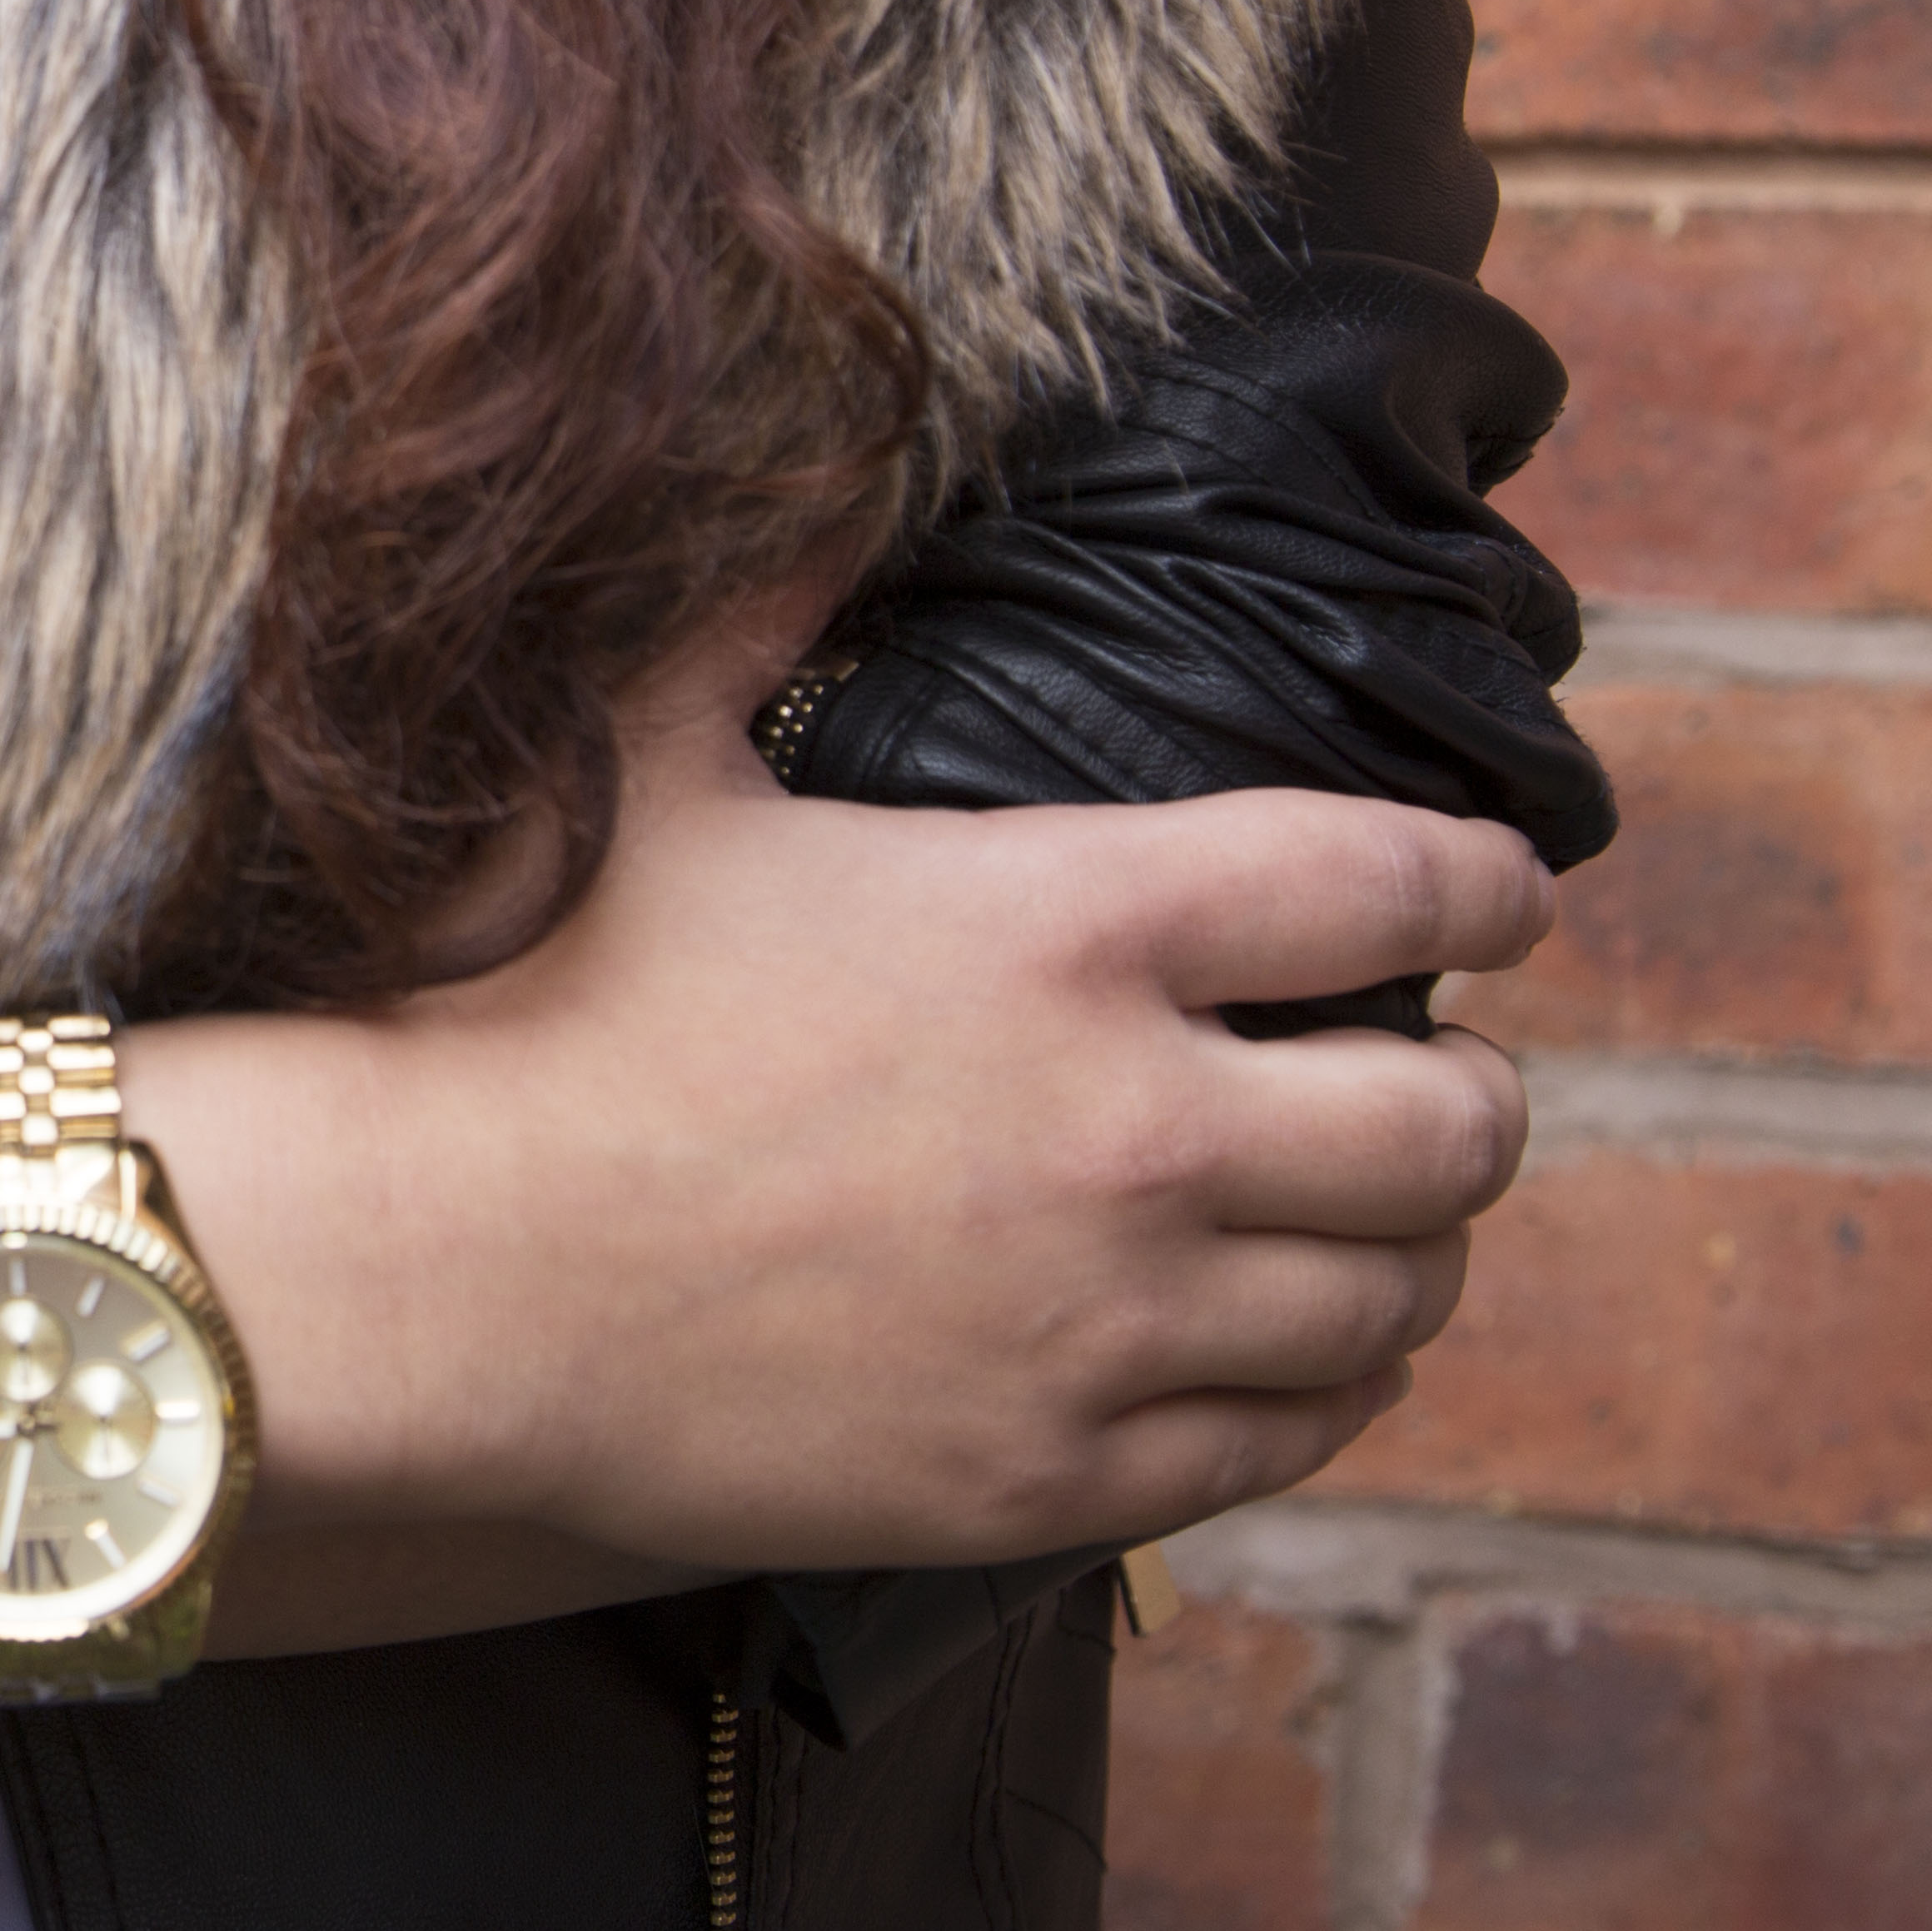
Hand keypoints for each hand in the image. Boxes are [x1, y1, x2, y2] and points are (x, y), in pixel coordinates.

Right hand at [140, 620, 1551, 1574]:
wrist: (424, 1269)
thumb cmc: (519, 995)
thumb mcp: (648, 753)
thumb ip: (771, 594)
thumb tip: (834, 457)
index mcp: (1068, 924)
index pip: (1401, 884)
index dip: (1492, 880)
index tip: (1507, 888)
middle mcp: (1135, 1125)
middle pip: (1455, 1125)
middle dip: (1469, 1091)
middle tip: (1428, 1074)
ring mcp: (1104, 1320)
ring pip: (1396, 1300)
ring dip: (1404, 1250)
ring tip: (1362, 1221)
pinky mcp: (1050, 1473)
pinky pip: (1285, 1440)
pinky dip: (1316, 1389)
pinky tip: (1279, 1351)